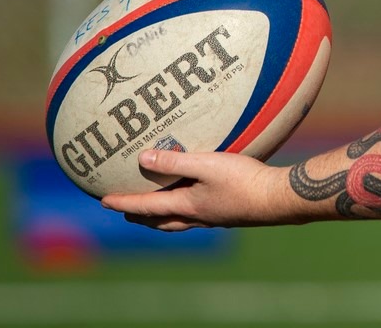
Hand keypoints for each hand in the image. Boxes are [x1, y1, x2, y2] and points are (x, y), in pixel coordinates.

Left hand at [100, 149, 293, 231]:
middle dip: (139, 214)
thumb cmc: (243, 181)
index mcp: (187, 206)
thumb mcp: (207, 165)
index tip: (103, 201)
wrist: (277, 199)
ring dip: (159, 216)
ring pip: (177, 221)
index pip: (147, 206)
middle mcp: (196, 217)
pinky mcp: (227, 213)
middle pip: (159, 220)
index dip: (123, 202)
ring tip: (153, 210)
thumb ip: (175, 162)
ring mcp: (212, 218)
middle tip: (124, 209)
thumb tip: (142, 159)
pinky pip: (195, 215)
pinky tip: (194, 199)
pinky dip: (182, 210)